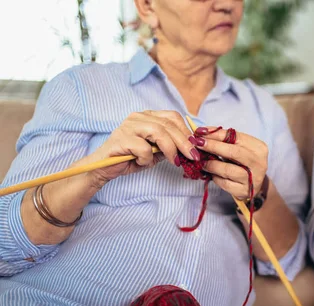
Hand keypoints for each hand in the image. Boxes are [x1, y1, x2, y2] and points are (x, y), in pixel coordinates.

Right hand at [80, 111, 199, 185]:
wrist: (103, 168)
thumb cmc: (130, 159)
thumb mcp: (155, 152)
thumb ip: (169, 147)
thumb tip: (191, 148)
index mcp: (147, 116)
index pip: (173, 117)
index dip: (187, 131)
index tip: (196, 146)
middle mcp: (138, 117)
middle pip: (168, 125)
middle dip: (184, 142)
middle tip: (193, 157)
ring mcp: (129, 126)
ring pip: (159, 132)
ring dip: (171, 149)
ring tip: (175, 162)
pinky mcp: (121, 138)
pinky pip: (143, 148)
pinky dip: (147, 158)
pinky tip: (141, 163)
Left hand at [191, 126, 267, 199]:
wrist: (254, 184)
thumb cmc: (243, 162)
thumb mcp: (238, 148)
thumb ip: (224, 139)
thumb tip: (202, 132)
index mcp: (259, 148)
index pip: (235, 137)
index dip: (216, 134)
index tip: (200, 132)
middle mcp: (259, 163)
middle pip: (233, 152)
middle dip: (212, 146)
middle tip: (197, 144)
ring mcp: (253, 178)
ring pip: (227, 170)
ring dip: (211, 164)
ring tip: (202, 162)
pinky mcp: (244, 191)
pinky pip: (224, 183)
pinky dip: (215, 177)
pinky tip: (211, 174)